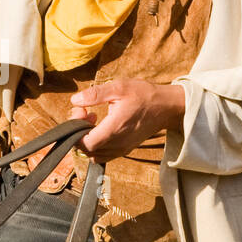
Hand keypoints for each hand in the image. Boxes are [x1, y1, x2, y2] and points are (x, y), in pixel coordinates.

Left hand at [67, 79, 185, 163]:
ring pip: (94, 154)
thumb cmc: (144, 95)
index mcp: (115, 128)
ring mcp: (122, 148)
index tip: (82, 112)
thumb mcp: (119, 87)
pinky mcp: (125, 149)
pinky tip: (101, 128)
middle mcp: (118, 143)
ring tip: (93, 120)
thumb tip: (75, 101)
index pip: (86, 143)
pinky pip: (104, 155)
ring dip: (88, 139)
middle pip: (87, 149)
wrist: (166, 106)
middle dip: (80, 132)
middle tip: (85, 113)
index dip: (77, 130)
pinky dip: (97, 145)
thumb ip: (95, 94)